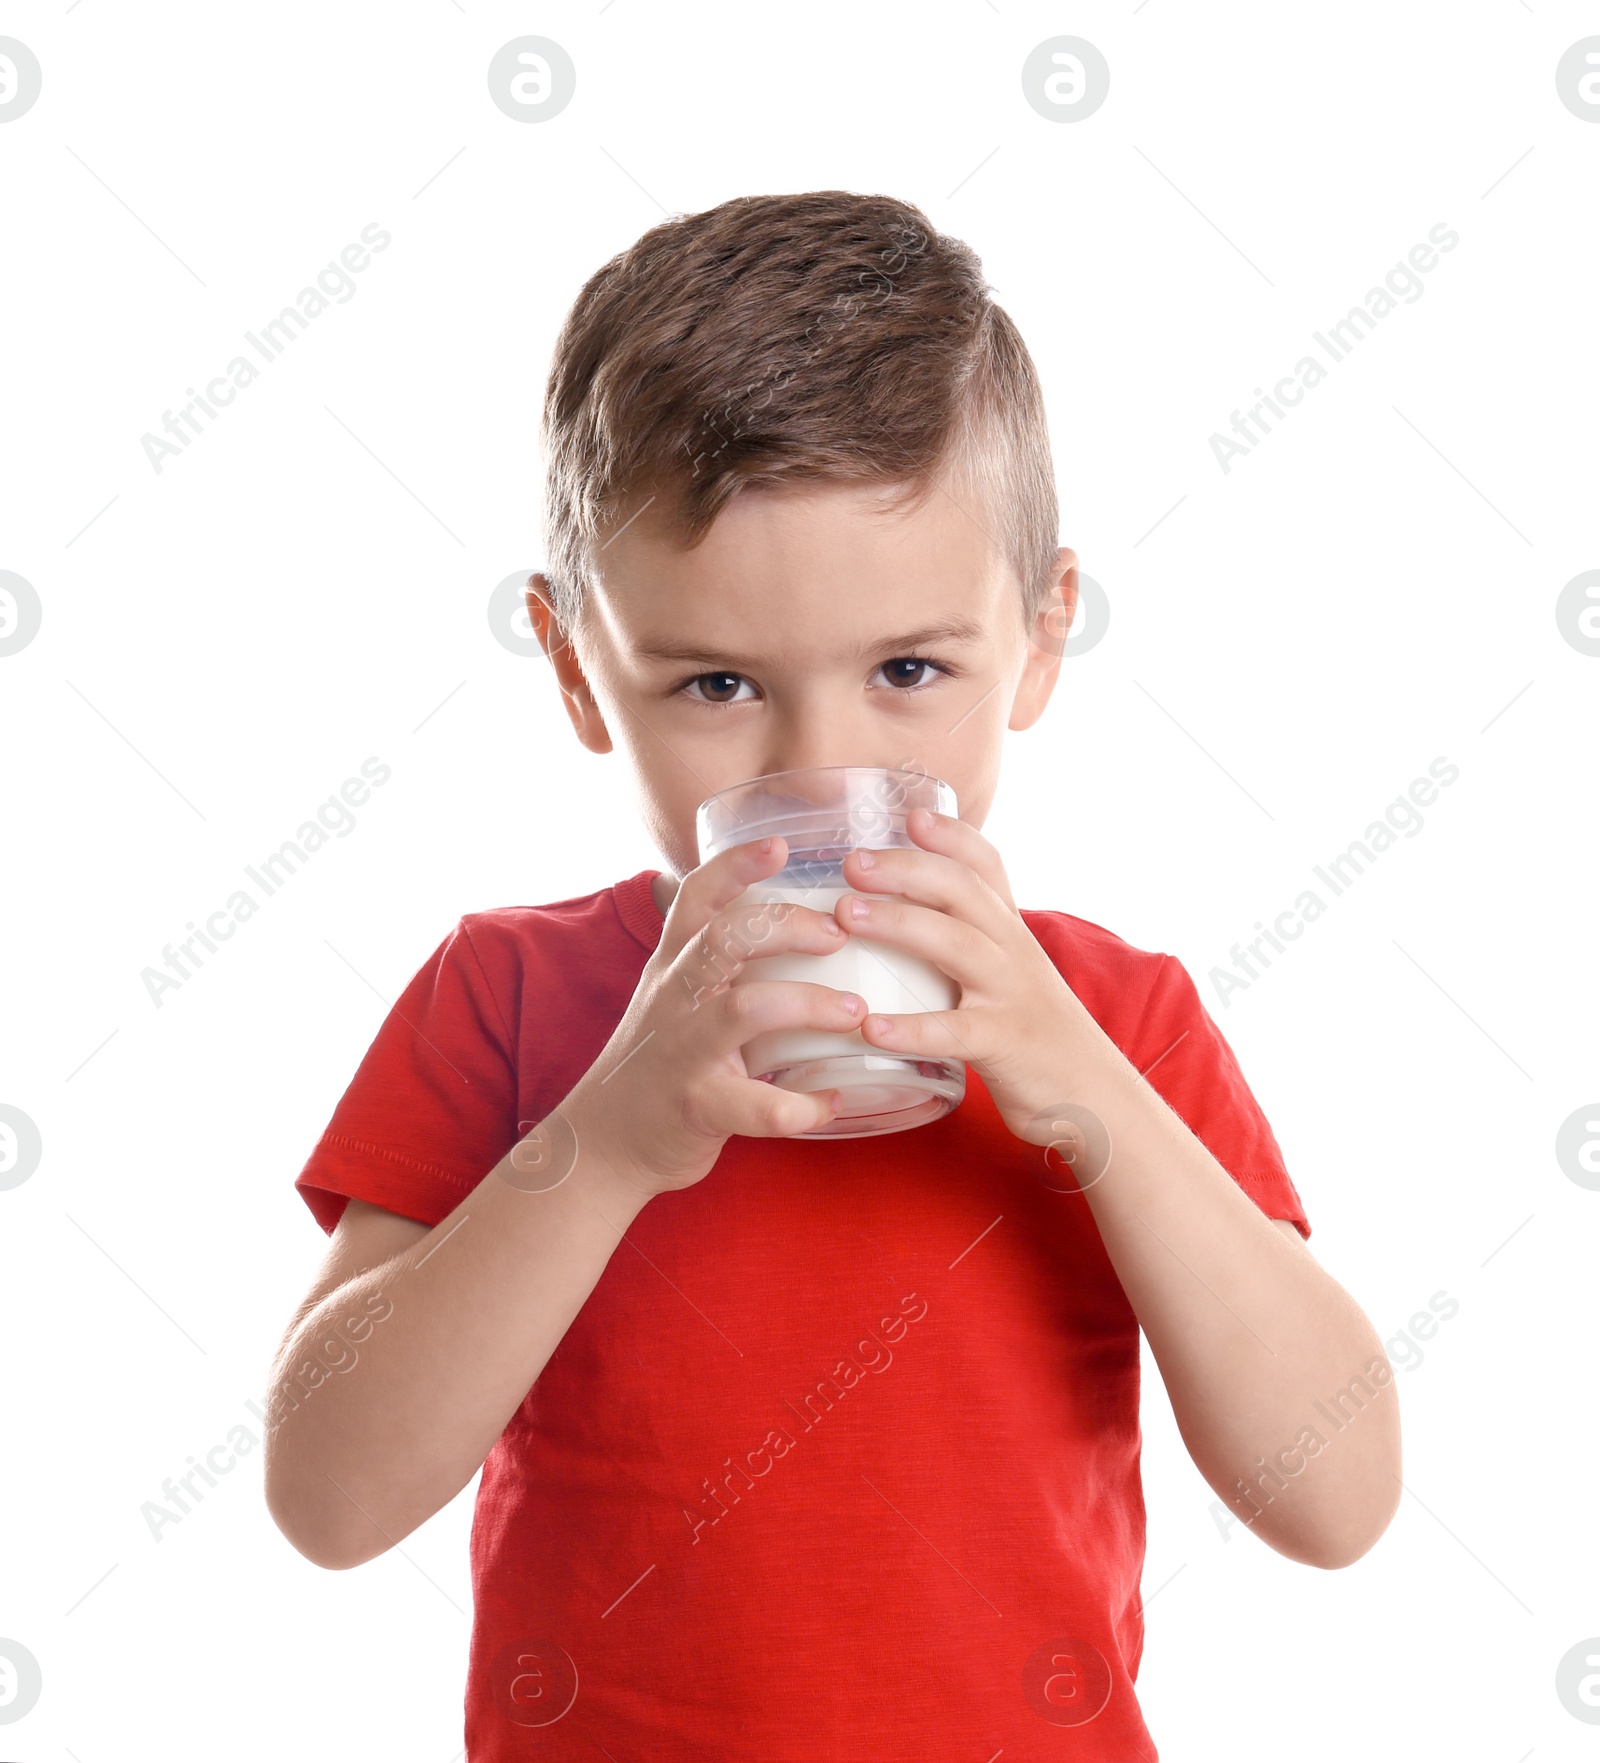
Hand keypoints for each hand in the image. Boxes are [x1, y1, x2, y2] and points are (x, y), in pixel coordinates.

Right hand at [560, 836, 869, 1197]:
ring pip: (744, 1010)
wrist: (604, 1141)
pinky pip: (757, 1105)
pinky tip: (833, 1099)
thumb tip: (806, 917)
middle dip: (787, 926)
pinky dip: (803, 1104)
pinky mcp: (697, 1106)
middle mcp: (675, 996)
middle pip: (725, 938)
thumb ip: (725, 958)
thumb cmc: (662, 1057)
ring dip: (809, 1004)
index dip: (736, 864)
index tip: (780, 844)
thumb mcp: (679, 994)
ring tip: (855, 1011)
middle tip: (838, 933)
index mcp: (676, 962)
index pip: (697, 895)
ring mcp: (684, 1050)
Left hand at [829, 806, 1097, 1144]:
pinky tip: (870, 1027)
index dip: (951, 835)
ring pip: (957, 945)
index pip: (988, 866)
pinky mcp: (1006, 1046)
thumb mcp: (1012, 977)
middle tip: (851, 862)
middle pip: (963, 891)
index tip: (909, 813)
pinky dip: (913, 1027)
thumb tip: (906, 919)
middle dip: (906, 868)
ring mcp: (1012, 996)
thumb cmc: (1037, 1038)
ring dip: (899, 922)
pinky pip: (955, 1031)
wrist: (1099, 1100)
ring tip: (846, 914)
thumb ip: (971, 944)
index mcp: (1011, 933)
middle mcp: (1015, 953)